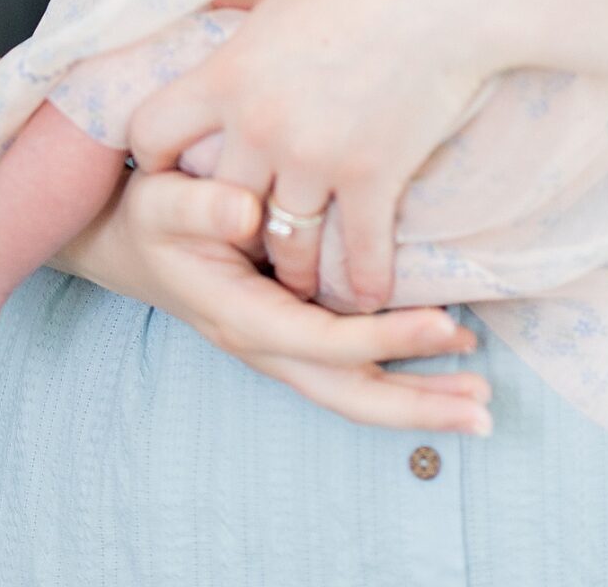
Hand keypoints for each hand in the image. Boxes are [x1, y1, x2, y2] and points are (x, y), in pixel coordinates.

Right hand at [73, 167, 492, 433]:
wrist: (125, 240)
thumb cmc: (149, 216)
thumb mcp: (160, 201)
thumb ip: (200, 206)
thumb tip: (248, 212)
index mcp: (241, 317)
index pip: (326, 342)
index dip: (387, 337)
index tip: (445, 324)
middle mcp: (267, 345)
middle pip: (351, 394)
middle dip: (417, 404)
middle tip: (482, 407)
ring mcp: (282, 346)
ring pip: (356, 391)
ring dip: (418, 399)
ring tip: (480, 401)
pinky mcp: (293, 332)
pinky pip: (352, 368)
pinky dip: (400, 372)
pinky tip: (442, 358)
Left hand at [128, 0, 492, 310]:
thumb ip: (240, 27)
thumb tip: (208, 13)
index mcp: (228, 73)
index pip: (150, 133)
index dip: (157, 154)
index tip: (177, 165)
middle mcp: (260, 125)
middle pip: (218, 206)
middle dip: (231, 225)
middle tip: (245, 237)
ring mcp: (316, 158)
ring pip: (286, 246)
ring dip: (296, 268)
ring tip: (304, 280)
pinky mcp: (373, 179)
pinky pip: (359, 255)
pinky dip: (366, 280)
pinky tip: (369, 292)